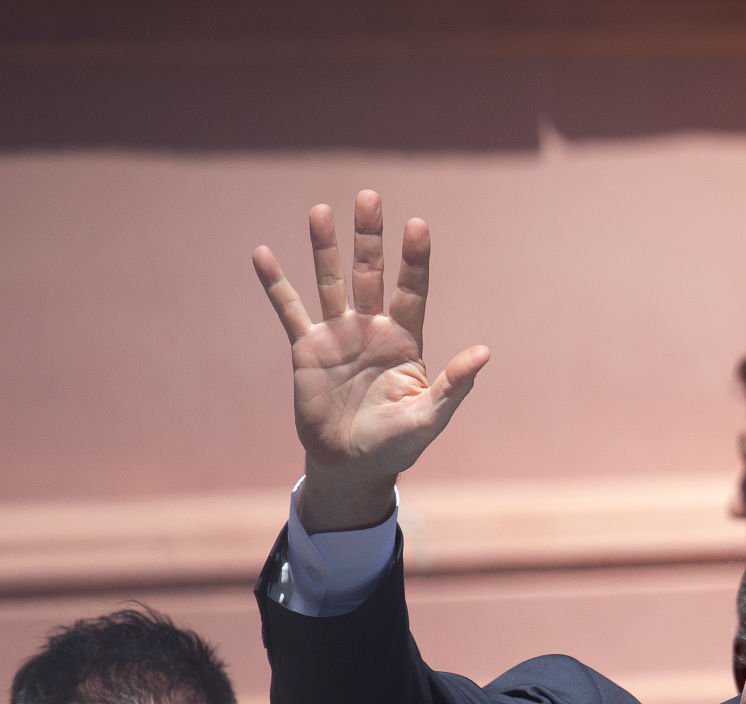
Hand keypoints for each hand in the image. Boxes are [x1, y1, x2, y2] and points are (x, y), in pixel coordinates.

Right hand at [253, 191, 490, 530]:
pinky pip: (289, 310)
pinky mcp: (308, 349)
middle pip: (371, 274)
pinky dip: (275, 284)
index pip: (413, 290)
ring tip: (320, 210)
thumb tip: (484, 352)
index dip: (415, 259)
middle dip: (370, 238)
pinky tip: (261, 253)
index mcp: (406, 340)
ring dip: (325, 247)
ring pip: (331, 282)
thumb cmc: (397, 444)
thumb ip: (454, 385)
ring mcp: (339, 335)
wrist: (352, 465)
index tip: (417, 225)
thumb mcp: (429, 417)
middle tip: (370, 197)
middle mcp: (373, 329)